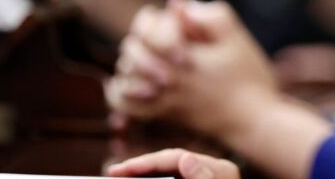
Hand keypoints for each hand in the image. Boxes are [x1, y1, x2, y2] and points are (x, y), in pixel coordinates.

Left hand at [107, 0, 279, 138]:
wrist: (254, 121)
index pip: (147, 27)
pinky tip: (128, 81)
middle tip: (166, 38)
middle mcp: (167, 77)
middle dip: (145, 38)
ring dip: (132, 60)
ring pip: (125, 74)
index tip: (179, 22)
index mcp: (183, 54)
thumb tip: (181, 6)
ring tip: (150, 55)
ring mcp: (162, 98)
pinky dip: (120, 91)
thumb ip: (209, 15)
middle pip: (132, 48)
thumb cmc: (249, 77)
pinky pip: (126, 105)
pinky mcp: (164, 114)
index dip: (160, 20)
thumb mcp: (237, 38)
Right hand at [108, 148, 238, 178]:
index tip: (123, 169)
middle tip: (114, 172)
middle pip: (171, 163)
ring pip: (169, 172)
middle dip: (141, 166)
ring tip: (119, 175)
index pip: (177, 158)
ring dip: (145, 175)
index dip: (148, 162)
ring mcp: (206, 178)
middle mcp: (214, 170)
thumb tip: (186, 158)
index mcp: (221, 171)